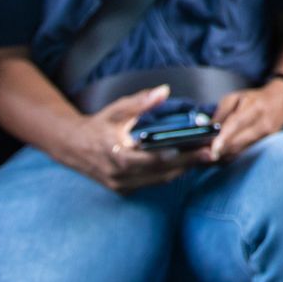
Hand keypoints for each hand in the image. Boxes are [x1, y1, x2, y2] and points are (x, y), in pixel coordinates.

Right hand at [54, 83, 209, 191]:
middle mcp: (118, 176)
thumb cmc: (97, 126)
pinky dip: (169, 173)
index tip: (193, 149)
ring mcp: (121, 186)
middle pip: (159, 173)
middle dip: (187, 163)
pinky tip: (187, 162)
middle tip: (210, 152)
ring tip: (204, 156)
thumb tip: (163, 91)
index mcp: (115, 156)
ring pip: (158, 180)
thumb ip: (141, 102)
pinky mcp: (124, 190)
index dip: (171, 156)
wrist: (72, 147)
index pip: (147, 160)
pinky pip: (152, 183)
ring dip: (182, 169)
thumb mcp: (116, 110)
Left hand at [207, 79, 282, 161]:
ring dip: (223, 156)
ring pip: (241, 151)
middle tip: (201, 154)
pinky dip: (232, 156)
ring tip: (207, 157)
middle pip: (238, 143)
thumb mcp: (235, 98)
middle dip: (219, 151)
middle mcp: (263, 124)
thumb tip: (206, 130)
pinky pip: (246, 154)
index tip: (212, 148)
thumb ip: (220, 114)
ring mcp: (267, 137)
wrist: (282, 101)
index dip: (224, 138)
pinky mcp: (268, 145)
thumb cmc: (256, 98)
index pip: (237, 124)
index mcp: (254, 107)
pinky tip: (221, 156)